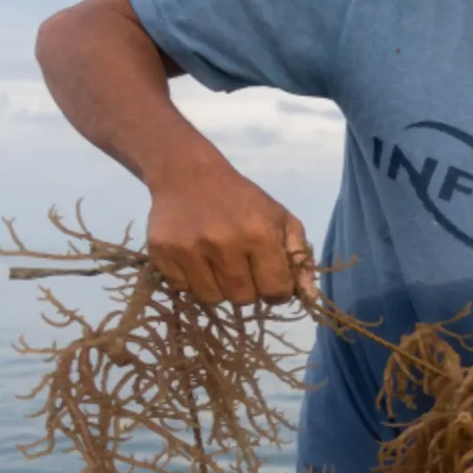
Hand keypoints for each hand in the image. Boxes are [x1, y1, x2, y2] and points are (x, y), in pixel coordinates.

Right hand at [146, 157, 311, 304]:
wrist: (188, 174)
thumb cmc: (242, 200)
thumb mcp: (280, 218)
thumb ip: (299, 257)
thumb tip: (309, 297)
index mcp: (259, 234)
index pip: (275, 290)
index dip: (276, 291)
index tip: (269, 279)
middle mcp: (224, 243)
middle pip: (242, 298)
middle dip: (247, 289)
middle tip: (241, 267)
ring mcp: (190, 248)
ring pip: (211, 298)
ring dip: (219, 287)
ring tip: (218, 262)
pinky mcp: (162, 252)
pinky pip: (182, 288)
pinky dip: (191, 280)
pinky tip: (195, 256)